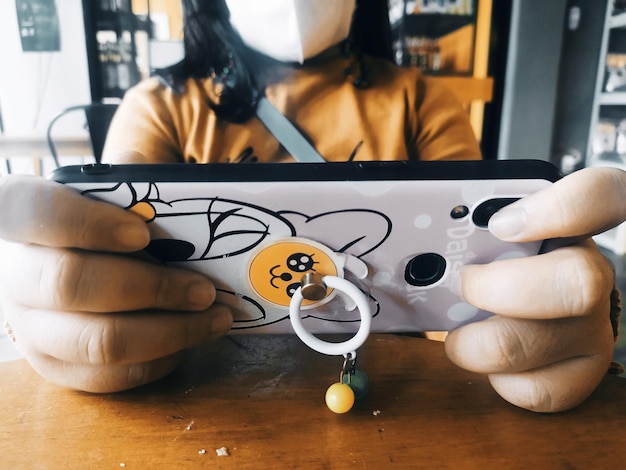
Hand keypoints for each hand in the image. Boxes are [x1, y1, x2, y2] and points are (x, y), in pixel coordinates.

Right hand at [0, 175, 231, 392]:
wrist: (83, 271)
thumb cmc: (106, 227)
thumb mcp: (115, 195)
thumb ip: (135, 184)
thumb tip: (184, 192)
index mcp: (19, 216)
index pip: (32, 210)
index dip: (85, 223)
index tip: (142, 233)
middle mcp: (14, 274)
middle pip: (71, 284)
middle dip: (151, 287)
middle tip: (204, 289)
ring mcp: (30, 328)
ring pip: (97, 341)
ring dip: (169, 331)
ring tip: (214, 317)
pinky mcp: (56, 368)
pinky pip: (110, 376)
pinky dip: (160, 359)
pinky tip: (189, 339)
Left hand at [445, 167, 622, 411]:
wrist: (513, 314)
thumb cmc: (490, 268)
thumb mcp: (483, 237)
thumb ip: (464, 224)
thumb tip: (402, 225)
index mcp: (569, 226)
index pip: (603, 195)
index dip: (563, 207)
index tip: (501, 224)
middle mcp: (592, 273)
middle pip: (577, 281)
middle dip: (497, 289)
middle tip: (463, 286)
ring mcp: (593, 327)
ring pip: (535, 342)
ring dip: (476, 343)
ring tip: (459, 333)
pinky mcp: (582, 373)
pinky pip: (537, 389)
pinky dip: (498, 379)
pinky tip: (490, 363)